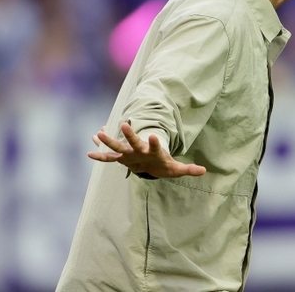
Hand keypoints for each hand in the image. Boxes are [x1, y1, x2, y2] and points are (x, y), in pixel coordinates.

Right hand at [87, 122, 206, 177]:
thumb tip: (204, 171)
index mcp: (153, 151)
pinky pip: (109, 158)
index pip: (155, 145)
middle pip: (134, 141)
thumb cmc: (163, 165)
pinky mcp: (122, 159)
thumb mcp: (176, 169)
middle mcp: (140, 150)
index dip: (155, 141)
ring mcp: (129, 153)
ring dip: (109, 141)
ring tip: (99, 132)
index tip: (154, 134)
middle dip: (129, 134)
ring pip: (118, 146)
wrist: (151, 162)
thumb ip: (188, 169)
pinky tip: (90, 152)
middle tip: (123, 124)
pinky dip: (100, 156)